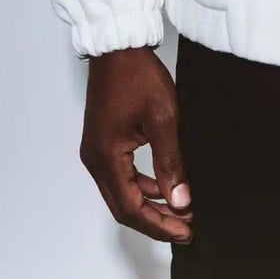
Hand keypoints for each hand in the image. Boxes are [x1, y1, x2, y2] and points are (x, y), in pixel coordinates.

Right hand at [79, 46, 193, 243]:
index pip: (131, 207)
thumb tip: (180, 200)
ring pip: (122, 192)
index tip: (184, 230)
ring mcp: (96, 151)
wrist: (118, 48)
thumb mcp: (163, 118)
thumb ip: (171, 162)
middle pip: (123, 206)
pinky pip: (121, 175)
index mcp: (106, 157)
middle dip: (155, 220)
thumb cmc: (138, 76)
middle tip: (184, 228)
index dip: (159, 224)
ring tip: (179, 210)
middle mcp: (95, 160)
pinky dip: (142, 185)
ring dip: (149, 203)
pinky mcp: (103, 142)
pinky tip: (163, 186)